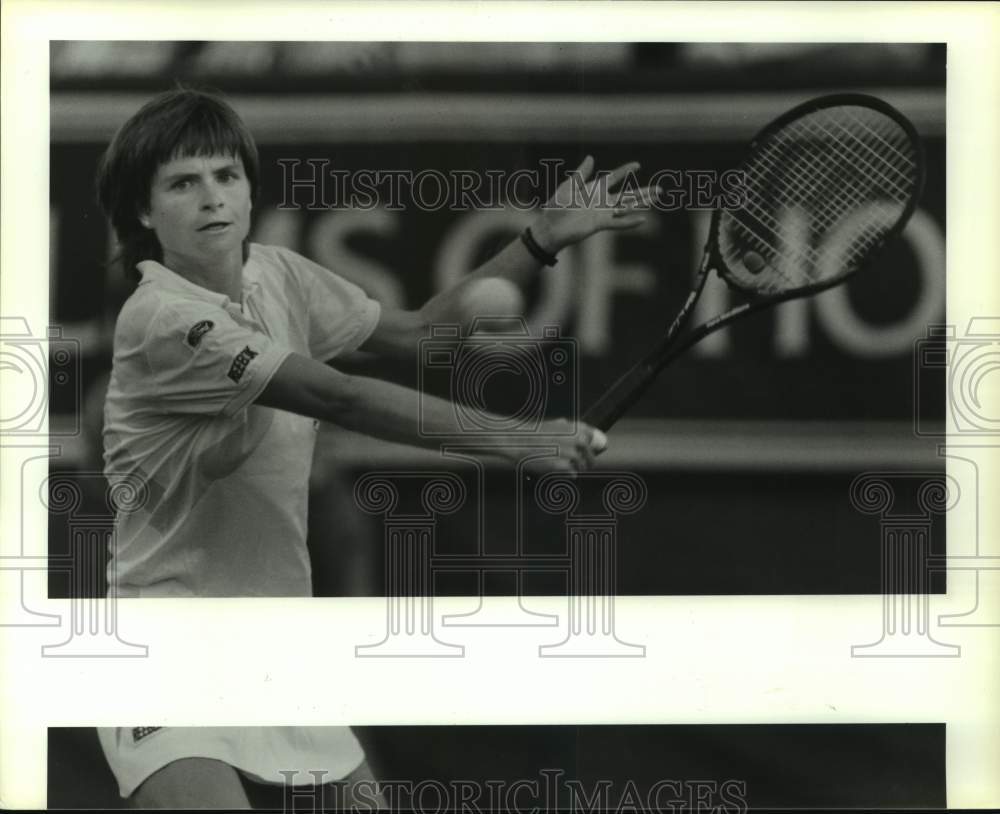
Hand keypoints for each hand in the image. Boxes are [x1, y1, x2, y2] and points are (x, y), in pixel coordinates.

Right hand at [503, 419, 607, 477]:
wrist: (517, 440)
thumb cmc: (533, 433)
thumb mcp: (555, 425)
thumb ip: (571, 429)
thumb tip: (585, 436)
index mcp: (576, 428)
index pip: (594, 439)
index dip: (592, 447)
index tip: (589, 451)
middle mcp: (577, 440)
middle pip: (591, 456)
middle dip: (586, 461)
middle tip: (578, 463)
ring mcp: (571, 454)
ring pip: (582, 466)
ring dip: (575, 468)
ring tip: (563, 465)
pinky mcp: (562, 467)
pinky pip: (572, 473)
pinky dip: (567, 473)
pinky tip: (558, 469)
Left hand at [530, 156, 659, 253]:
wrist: (550, 227)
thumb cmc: (556, 206)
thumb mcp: (568, 186)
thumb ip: (581, 174)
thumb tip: (591, 157)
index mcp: (594, 189)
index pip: (614, 178)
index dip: (625, 171)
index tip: (637, 165)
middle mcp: (601, 201)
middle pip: (627, 194)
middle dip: (643, 192)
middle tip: (660, 189)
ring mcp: (602, 213)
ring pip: (627, 207)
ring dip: (642, 203)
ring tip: (657, 199)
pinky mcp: (599, 224)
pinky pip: (618, 223)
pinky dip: (630, 221)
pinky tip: (643, 219)